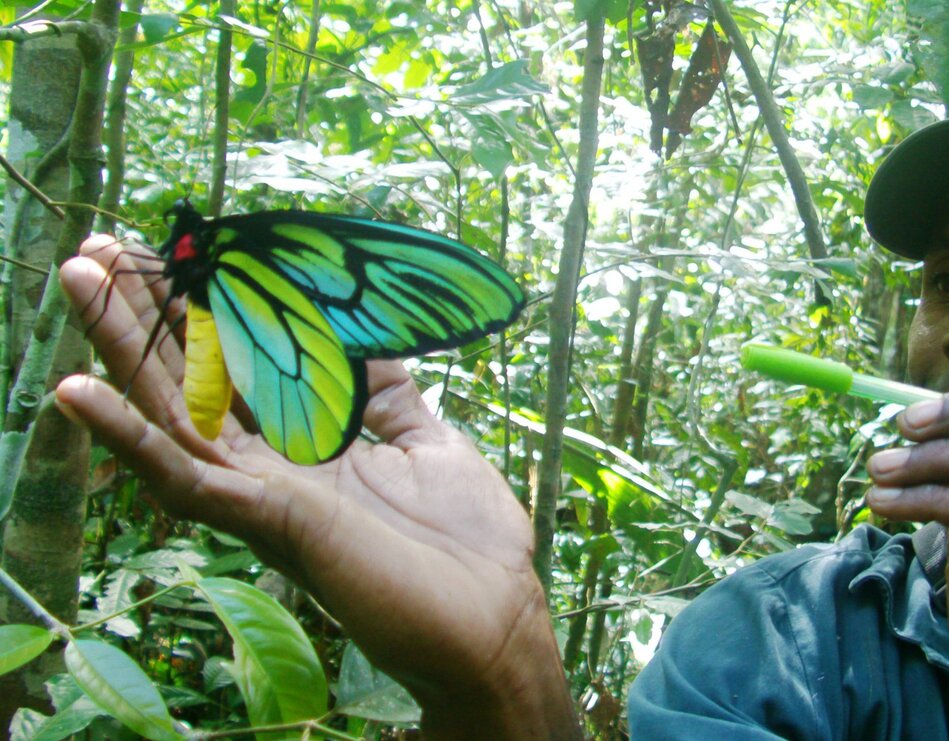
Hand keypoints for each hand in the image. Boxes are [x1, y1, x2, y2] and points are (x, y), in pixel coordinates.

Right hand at [55, 235, 578, 738]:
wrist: (499, 616)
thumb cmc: (469, 540)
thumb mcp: (431, 443)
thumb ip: (390, 397)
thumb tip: (370, 341)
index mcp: (310, 447)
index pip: (243, 368)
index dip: (209, 313)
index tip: (178, 251)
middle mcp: (275, 468)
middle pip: (193, 381)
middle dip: (147, 314)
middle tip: (99, 247)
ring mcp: (264, 495)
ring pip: (172, 413)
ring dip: (121, 348)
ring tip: (79, 279)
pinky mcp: (268, 522)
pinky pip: (183, 479)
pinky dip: (127, 438)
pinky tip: (76, 391)